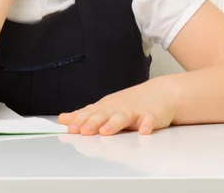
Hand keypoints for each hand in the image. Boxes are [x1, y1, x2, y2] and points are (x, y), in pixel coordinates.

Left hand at [58, 78, 177, 135]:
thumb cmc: (130, 103)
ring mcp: (134, 111)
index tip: (69, 128)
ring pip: (123, 117)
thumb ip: (85, 115)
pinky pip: (149, 121)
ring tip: (106, 131)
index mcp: (106, 107)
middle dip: (92, 122)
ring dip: (114, 124)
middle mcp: (117, 108)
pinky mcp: (151, 116)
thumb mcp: (106, 107)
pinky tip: (144, 131)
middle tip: (83, 131)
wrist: (160, 93)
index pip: (90, 113)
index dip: (79, 121)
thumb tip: (63, 119)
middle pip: (103, 115)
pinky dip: (146, 125)